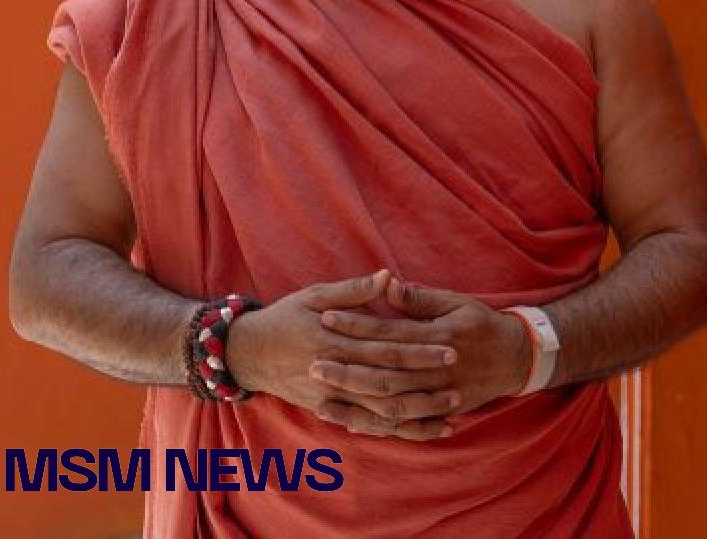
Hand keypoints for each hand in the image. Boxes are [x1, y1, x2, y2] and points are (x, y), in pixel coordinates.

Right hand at [223, 270, 458, 423]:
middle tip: (460, 379)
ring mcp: (331, 398)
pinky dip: (398, 430)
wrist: (246, 353)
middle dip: (427, 384)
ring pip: (381, 413)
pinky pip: (368, 426)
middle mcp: (335, 375)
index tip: (450, 347)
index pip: (386, 348)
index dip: (420, 350)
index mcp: (335, 342)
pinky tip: (424, 429)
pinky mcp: (329, 411)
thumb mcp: (314, 295)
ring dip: (418, 413)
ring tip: (452, 411)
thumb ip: (353, 291)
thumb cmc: (283, 318)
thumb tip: (388, 276)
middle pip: (389, 384)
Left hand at [310, 277, 533, 440]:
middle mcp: (436, 367)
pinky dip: (376, 424)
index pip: (389, 330)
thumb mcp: (457, 303)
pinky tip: (349, 422)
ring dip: (356, 402)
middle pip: (385, 371)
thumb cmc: (483, 324)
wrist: (518, 358)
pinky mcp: (441, 411)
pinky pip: (404, 422)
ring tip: (322, 399)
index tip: (327, 318)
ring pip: (391, 402)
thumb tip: (389, 284)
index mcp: (438, 334)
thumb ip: (421, 299)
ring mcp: (439, 393)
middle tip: (313, 364)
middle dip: (348, 369)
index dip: (357, 324)